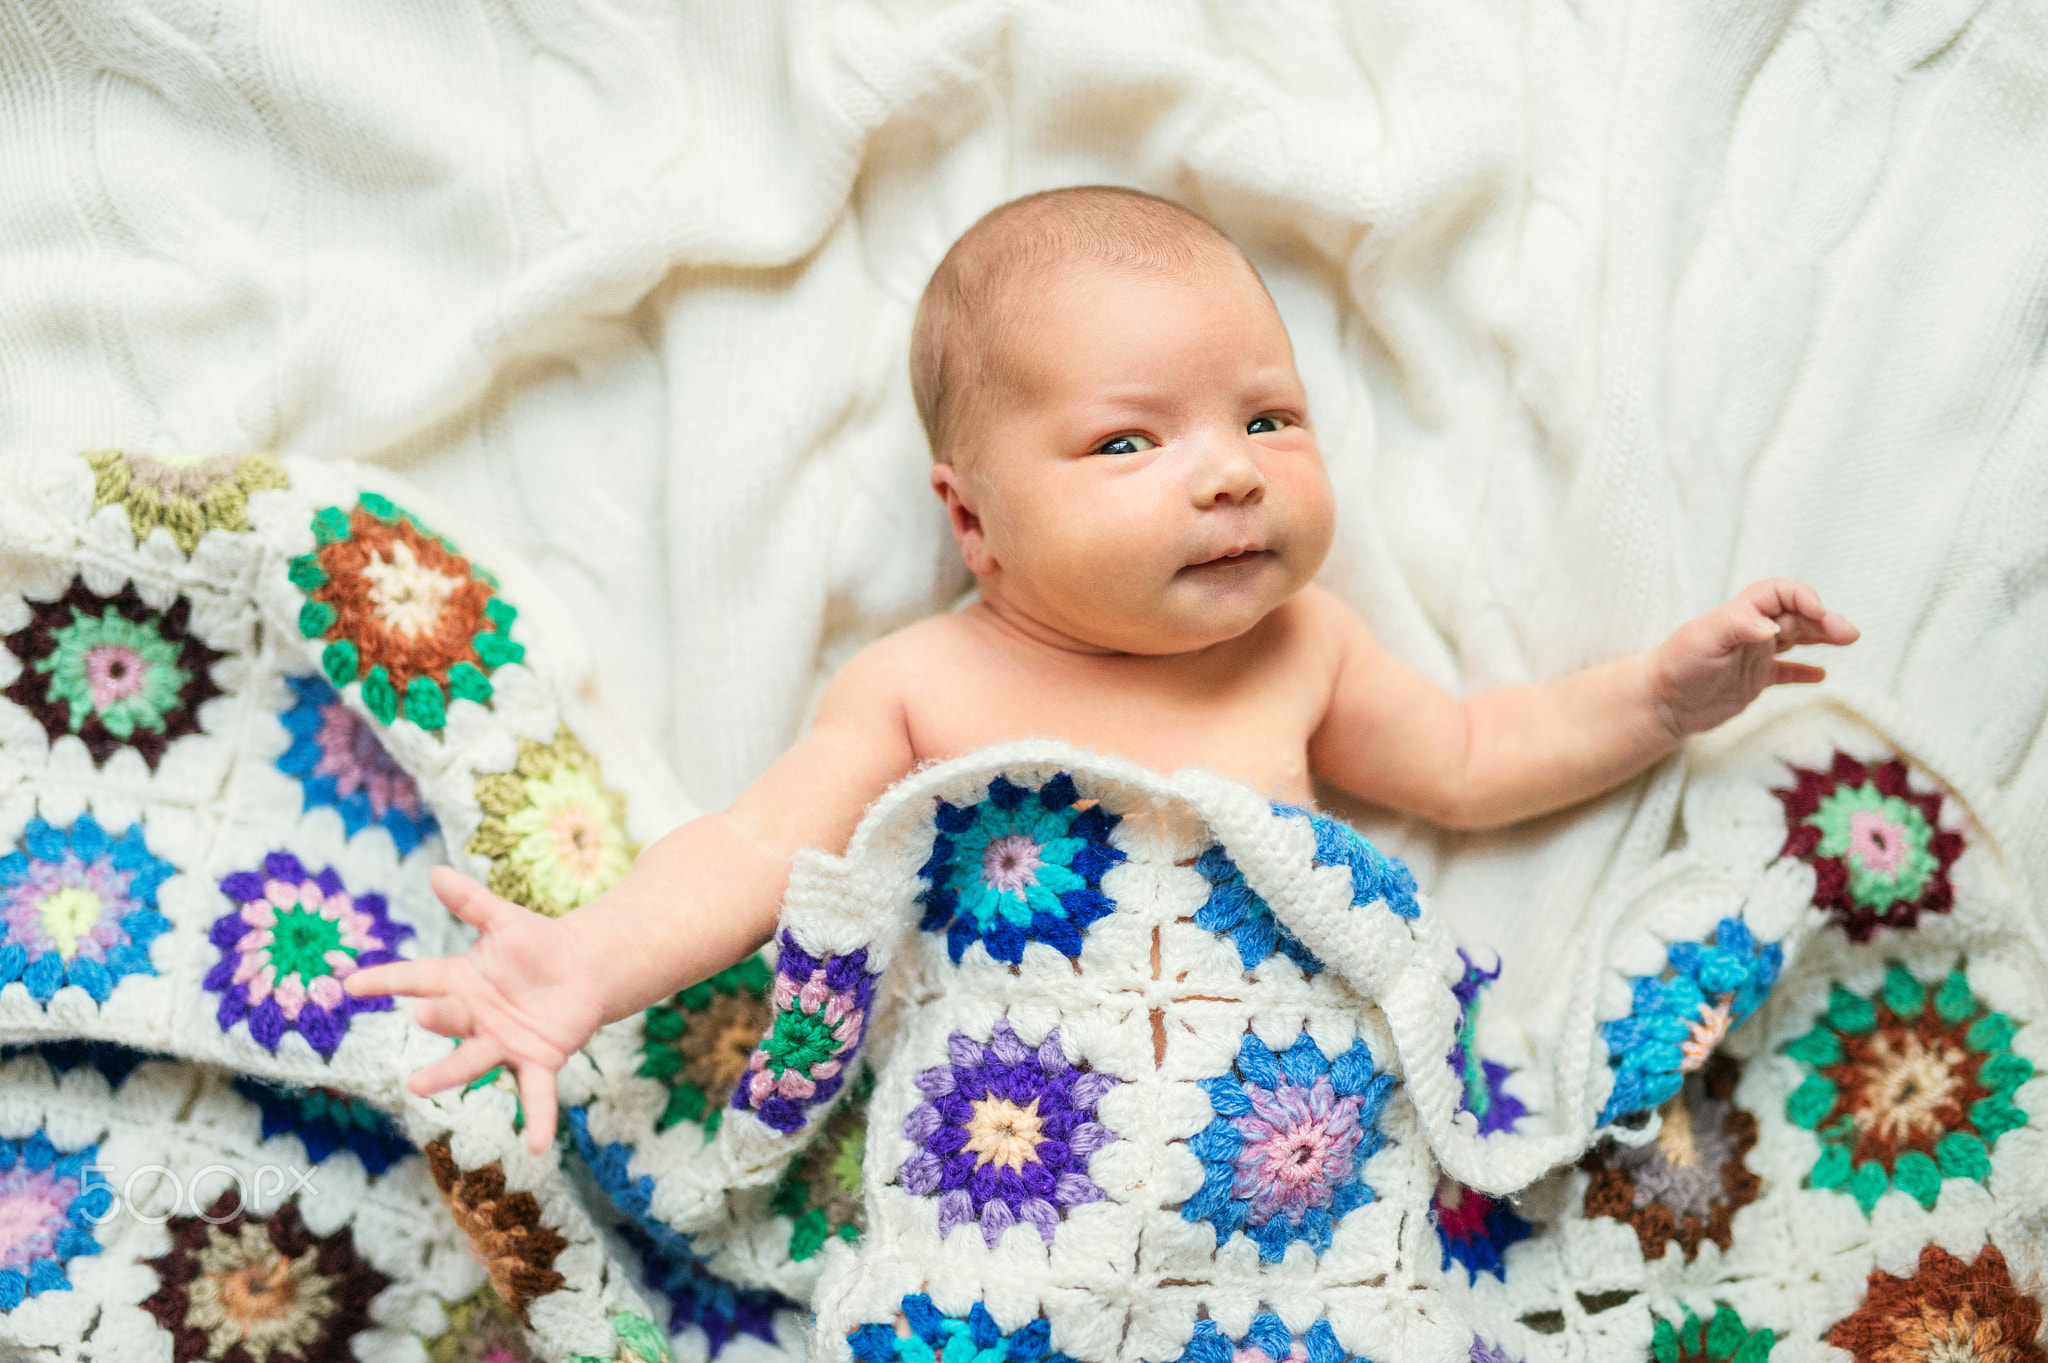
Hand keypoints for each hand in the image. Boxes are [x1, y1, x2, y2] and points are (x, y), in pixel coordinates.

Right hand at [345, 867, 607, 1153]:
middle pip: (449, 1020)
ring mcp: (504, 1043)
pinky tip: (534, 1148)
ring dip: (451, 1073)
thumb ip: (472, 903)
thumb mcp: (506, 920)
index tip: (350, 984)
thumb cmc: (538, 946)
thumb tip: (436, 871)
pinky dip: (536, 1120)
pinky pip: (535, 1095)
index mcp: (461, 983)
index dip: (385, 981)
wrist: (586, 969)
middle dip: (437, 1020)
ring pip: (474, 1060)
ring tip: (420, 1086)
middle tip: (422, 1017)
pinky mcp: (539, 1060)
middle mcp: (475, 1018)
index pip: (417, 979)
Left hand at [1647, 578, 1858, 736]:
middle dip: (1824, 620)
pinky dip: (1804, 671)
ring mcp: (1754, 655)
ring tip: (1847, 640)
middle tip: (1848, 634)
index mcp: (1740, 615)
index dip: (1801, 595)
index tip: (1817, 611)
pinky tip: (1821, 676)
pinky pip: (1786, 672)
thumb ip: (1738, 626)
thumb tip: (1773, 627)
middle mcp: (1751, 631)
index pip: (1777, 593)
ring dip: (1822, 637)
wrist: (1660, 702)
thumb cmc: (1678, 665)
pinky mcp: (1753, 680)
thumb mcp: (1704, 640)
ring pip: (1797, 639)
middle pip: (1795, 616)